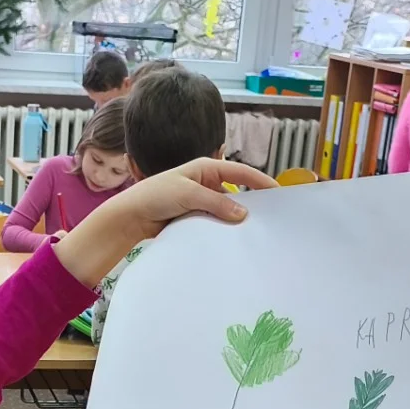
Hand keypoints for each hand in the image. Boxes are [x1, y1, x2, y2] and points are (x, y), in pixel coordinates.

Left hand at [52, 158, 274, 289]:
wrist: (131, 217)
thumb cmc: (155, 196)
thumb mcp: (188, 194)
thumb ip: (216, 203)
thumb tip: (244, 214)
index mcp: (206, 168)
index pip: (241, 171)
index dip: (261, 181)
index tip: (279, 193)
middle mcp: (206, 183)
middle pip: (237, 192)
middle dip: (252, 203)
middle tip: (271, 217)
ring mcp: (201, 201)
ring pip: (226, 210)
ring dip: (236, 220)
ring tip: (255, 232)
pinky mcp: (195, 218)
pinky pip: (215, 223)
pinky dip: (223, 230)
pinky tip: (233, 240)